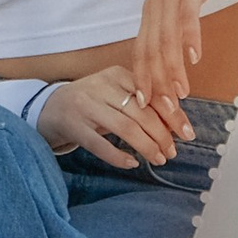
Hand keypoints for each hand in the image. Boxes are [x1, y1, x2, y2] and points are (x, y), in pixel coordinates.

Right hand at [35, 65, 186, 169]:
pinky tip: (132, 163)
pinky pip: (100, 145)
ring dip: (147, 147)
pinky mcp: (72, 126)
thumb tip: (178, 123)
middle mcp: (99, 86)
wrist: (49, 107)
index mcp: (115, 74)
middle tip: (173, 151)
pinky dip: (119, 156)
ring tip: (159, 159)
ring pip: (124, 128)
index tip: (187, 133)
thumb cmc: (92, 102)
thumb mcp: (115, 92)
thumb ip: (142, 102)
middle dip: (162, 135)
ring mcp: (84, 106)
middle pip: (140, 113)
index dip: (172, 115)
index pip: (151, 95)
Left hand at [133, 0, 223, 124]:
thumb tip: (179, 57)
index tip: (144, 105)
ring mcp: (168, 0)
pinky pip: (186, 17)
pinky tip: (193, 56)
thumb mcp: (178, 6)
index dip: (142, 79)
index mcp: (150, 16)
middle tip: (162, 109)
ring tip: (179, 92)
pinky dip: (189, 38)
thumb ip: (174, 29)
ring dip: (172, 68)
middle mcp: (154, 10)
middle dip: (155, 82)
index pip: (142, 53)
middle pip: (150, 51)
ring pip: (166, 40)